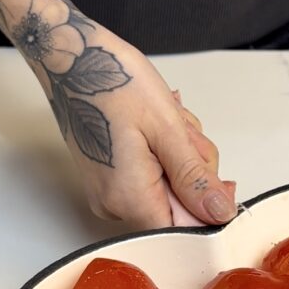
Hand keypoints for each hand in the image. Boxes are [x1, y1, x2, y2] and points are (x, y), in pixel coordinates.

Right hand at [0, 0, 237, 229]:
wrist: (70, 56)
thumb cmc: (113, 82)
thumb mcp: (168, 129)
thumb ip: (194, 178)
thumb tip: (218, 213)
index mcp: (130, 198)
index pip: (184, 232)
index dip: (208, 209)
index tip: (219, 180)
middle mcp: (115, 203)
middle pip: (178, 209)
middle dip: (194, 172)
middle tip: (187, 135)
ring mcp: (109, 190)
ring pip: (167, 188)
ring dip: (180, 156)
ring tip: (169, 121)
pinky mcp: (109, 176)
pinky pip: (150, 176)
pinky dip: (163, 152)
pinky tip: (157, 125)